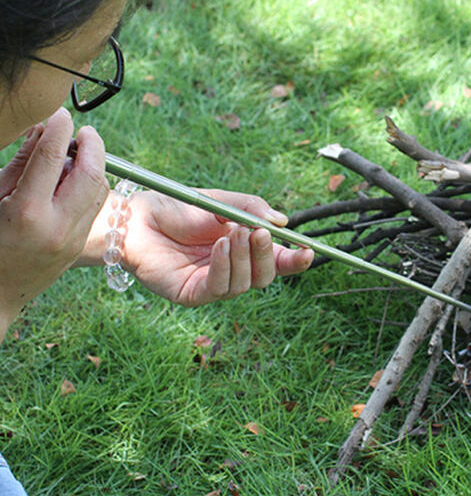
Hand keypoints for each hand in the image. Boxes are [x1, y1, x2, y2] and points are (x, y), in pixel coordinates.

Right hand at [0, 108, 108, 336]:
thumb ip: (20, 164)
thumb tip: (44, 131)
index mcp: (28, 212)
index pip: (54, 158)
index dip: (61, 129)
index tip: (62, 114)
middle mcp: (58, 226)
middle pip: (92, 174)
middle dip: (93, 145)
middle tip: (83, 130)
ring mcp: (73, 239)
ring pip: (100, 190)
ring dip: (95, 164)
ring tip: (77, 153)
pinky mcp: (79, 245)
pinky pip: (94, 207)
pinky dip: (92, 185)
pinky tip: (75, 178)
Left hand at [121, 189, 313, 305]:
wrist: (136, 216)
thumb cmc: (177, 208)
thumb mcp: (221, 202)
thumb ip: (251, 209)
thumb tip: (282, 223)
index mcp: (242, 250)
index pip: (275, 261)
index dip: (294, 260)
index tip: (308, 251)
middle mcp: (231, 270)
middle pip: (265, 276)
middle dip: (268, 256)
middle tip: (259, 233)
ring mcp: (212, 284)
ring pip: (244, 284)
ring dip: (244, 258)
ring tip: (233, 233)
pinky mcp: (191, 294)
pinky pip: (218, 288)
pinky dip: (225, 267)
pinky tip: (221, 246)